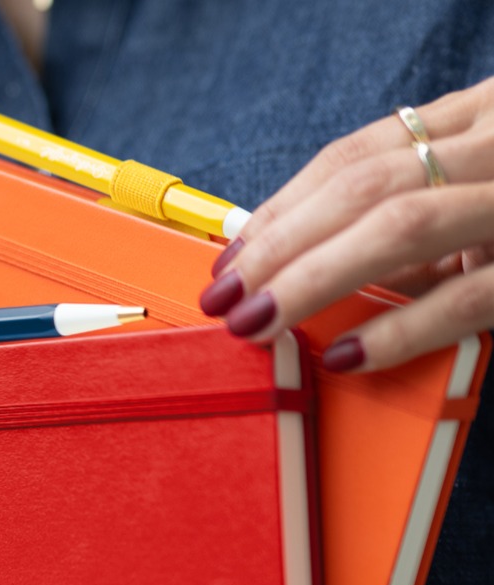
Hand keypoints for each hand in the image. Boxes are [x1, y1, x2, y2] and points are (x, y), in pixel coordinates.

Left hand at [199, 77, 493, 371]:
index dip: (283, 207)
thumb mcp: (479, 188)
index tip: (233, 255)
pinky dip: (401, 327)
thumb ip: (414, 213)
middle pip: (363, 187)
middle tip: (224, 299)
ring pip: (401, 225)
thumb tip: (307, 263)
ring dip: (312, 279)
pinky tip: (347, 355)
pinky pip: (469, 294)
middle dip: (279, 246)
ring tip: (258, 323)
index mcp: (480, 121)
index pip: (355, 156)